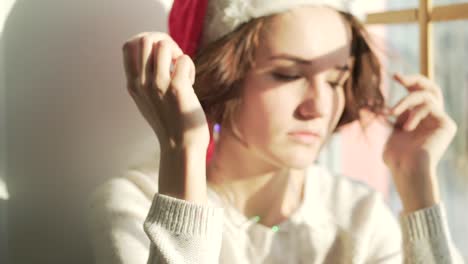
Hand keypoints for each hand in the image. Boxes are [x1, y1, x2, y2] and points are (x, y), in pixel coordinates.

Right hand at [122, 32, 209, 202]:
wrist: (181, 146)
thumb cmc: (169, 123)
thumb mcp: (148, 100)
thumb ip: (145, 79)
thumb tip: (156, 52)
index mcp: (133, 84)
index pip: (128, 45)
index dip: (147, 41)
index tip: (160, 55)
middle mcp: (142, 83)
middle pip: (144, 39)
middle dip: (162, 41)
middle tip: (173, 59)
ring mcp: (158, 85)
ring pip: (163, 45)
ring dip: (177, 53)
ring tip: (181, 71)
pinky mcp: (177, 88)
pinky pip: (183, 59)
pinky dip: (189, 66)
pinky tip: (190, 82)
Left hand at [382, 73, 456, 212]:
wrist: (406, 170)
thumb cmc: (396, 156)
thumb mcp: (393, 130)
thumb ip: (396, 115)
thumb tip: (386, 102)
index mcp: (421, 118)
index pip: (419, 93)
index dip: (410, 82)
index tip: (394, 76)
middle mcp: (434, 117)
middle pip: (431, 87)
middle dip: (414, 79)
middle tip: (398, 77)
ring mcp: (441, 120)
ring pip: (426, 95)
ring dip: (405, 102)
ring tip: (393, 114)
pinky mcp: (447, 124)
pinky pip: (429, 106)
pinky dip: (414, 113)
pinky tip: (407, 127)